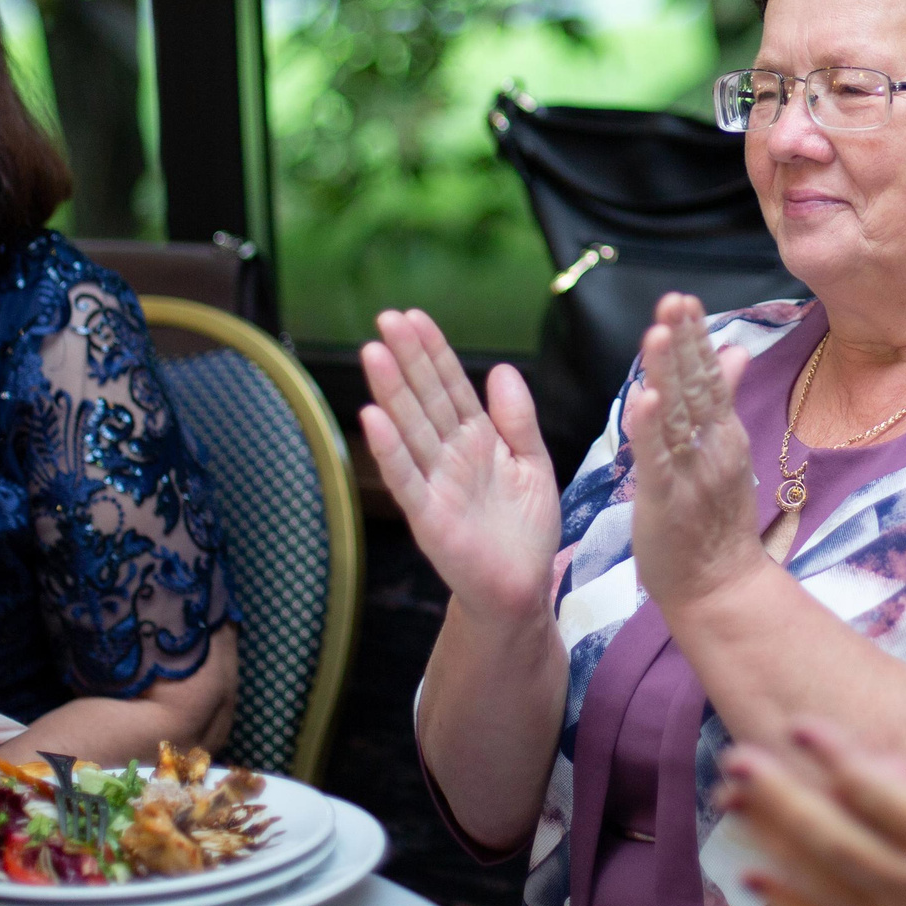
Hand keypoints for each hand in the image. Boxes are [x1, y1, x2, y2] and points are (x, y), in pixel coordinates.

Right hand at [359, 308, 558, 624]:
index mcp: (477, 439)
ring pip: (412, 429)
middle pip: (426, 398)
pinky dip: (390, 449)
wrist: (522, 590)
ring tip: (373, 352)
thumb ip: (517, 419)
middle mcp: (450, 456)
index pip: (452, 386)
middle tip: (385, 318)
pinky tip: (371, 417)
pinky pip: (407, 478)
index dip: (434, 352)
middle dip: (408, 358)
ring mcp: (436, 484)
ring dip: (391, 392)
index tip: (415, 316)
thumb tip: (501, 368)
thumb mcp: (533, 464)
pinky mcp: (429, 517)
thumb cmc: (525, 530)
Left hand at [621, 292, 761, 611]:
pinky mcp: (666, 501)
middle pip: (696, 387)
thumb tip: (734, 350)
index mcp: (721, 434)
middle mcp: (710, 447)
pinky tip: (644, 400)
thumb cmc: (715, 521)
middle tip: (674, 299)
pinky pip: (657, 461)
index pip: (708, 376)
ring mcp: (690, 473)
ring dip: (666, 374)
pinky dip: (650, 430)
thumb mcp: (725, 452)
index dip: (695, 338)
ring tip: (657, 333)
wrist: (721, 588)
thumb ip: (724, 401)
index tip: (684, 299)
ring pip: (676, 417)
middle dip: (684, 342)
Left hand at [716, 720, 905, 905]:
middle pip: (830, 833)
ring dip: (772, 838)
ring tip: (732, 803)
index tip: (800, 724)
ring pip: (819, 879)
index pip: (879, 791)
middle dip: (780, 793)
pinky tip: (754, 878)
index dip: (835, 754)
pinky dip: (787, 905)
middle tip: (737, 757)